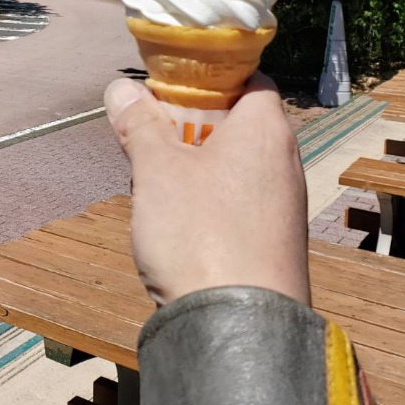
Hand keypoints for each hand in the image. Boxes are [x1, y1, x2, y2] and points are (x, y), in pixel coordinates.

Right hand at [105, 73, 309, 306]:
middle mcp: (283, 161)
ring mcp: (282, 205)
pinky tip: (175, 221)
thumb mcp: (156, 170)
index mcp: (265, 129)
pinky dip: (207, 200)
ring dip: (193, 166)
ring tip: (154, 182)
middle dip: (189, 125)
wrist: (237, 327)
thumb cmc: (202, 233)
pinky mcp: (272, 241)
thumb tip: (120, 88)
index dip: (210, 78)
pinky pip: (237, 202)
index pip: (249, 80)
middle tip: (150, 135)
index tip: (171, 86)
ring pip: (233, 165)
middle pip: (236, 122)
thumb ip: (139, 125)